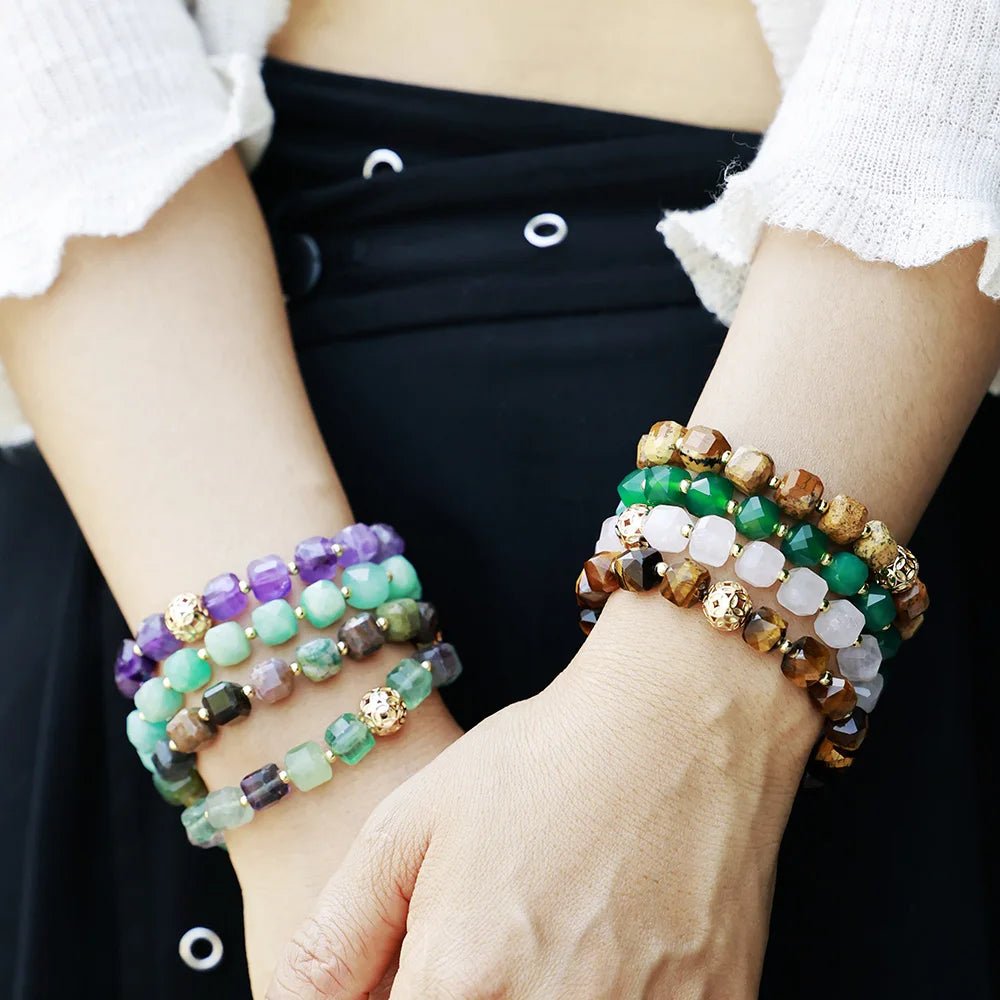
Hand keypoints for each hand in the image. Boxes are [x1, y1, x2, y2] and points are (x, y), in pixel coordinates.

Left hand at [267, 594, 820, 999]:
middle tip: (481, 941)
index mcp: (463, 983)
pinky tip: (608, 944)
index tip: (416, 967)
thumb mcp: (412, 824)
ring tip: (545, 933)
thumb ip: (335, 940)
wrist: (681, 721)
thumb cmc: (543, 760)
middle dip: (460, 993)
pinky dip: (611, 994)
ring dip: (530, 995)